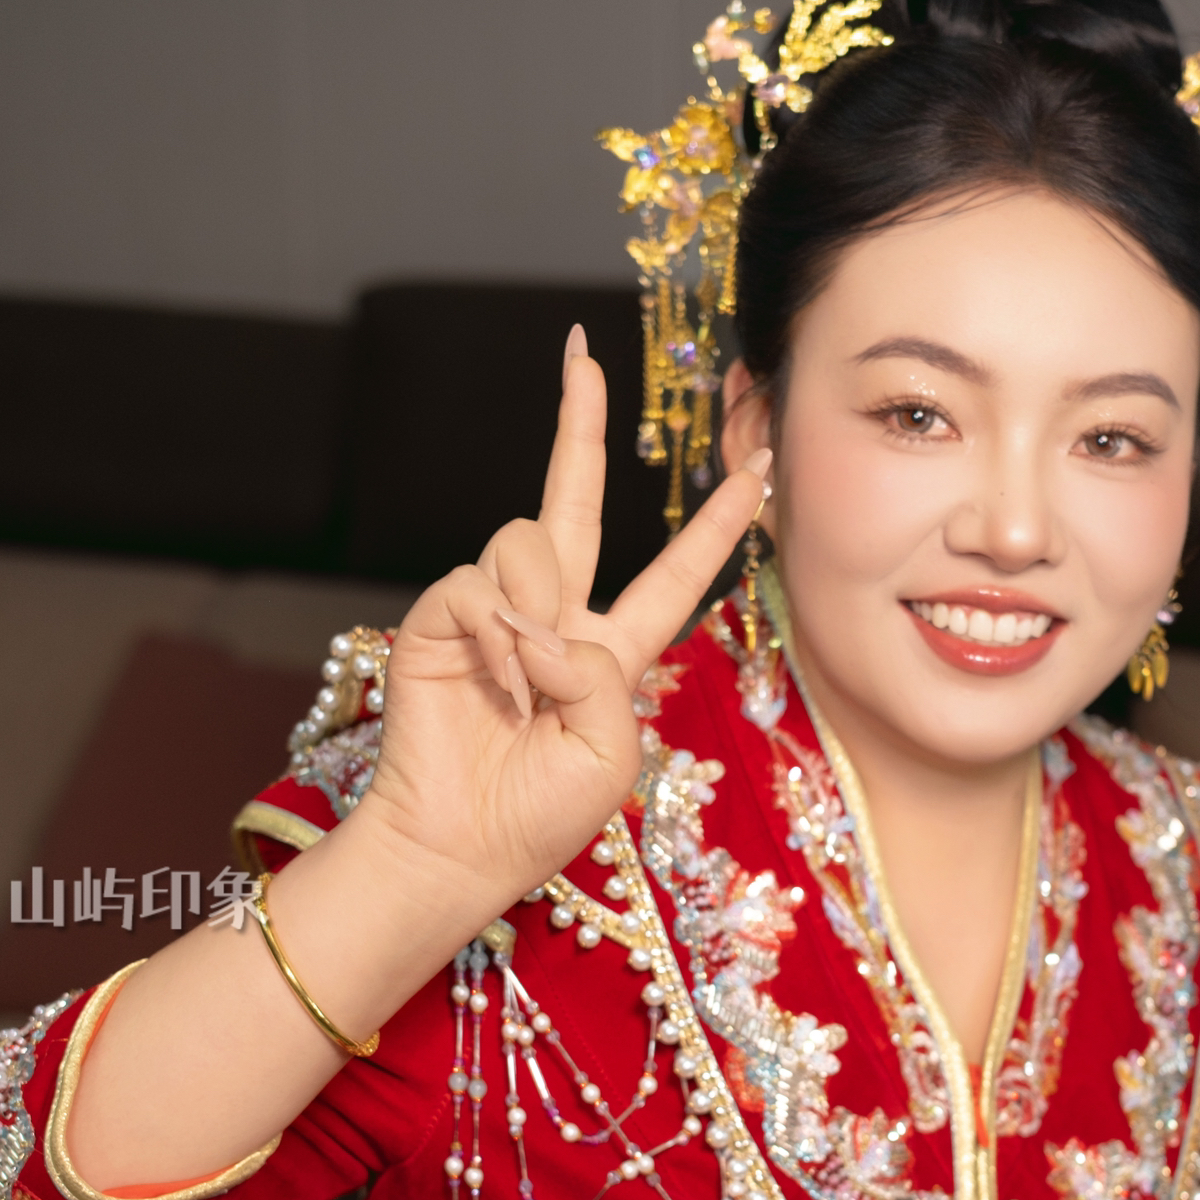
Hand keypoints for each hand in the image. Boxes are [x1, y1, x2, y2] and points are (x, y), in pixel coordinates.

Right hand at [363, 326, 769, 919]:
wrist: (456, 846)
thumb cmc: (538, 816)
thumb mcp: (609, 752)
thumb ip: (602, 675)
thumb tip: (540, 621)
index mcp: (610, 653)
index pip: (671, 576)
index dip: (714, 527)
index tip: (758, 472)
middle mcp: (553, 618)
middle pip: (571, 501)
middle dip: (578, 424)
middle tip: (581, 353)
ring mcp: (495, 612)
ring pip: (530, 543)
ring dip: (539, 613)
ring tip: (523, 689)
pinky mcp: (441, 615)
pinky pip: (480, 584)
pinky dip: (495, 634)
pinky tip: (491, 682)